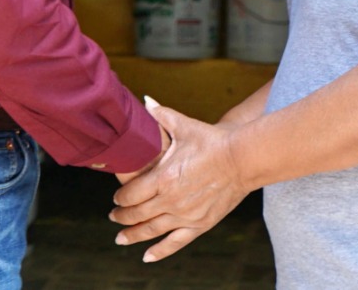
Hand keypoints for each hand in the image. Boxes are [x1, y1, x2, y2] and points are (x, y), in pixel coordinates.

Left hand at [110, 100, 248, 261]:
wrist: (243, 159)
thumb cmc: (212, 141)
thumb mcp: (185, 126)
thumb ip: (161, 115)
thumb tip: (145, 101)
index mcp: (163, 178)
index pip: (131, 194)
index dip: (120, 198)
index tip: (116, 198)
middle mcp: (171, 200)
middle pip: (137, 214)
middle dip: (122, 217)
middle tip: (114, 217)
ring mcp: (185, 215)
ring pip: (151, 231)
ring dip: (133, 235)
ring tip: (121, 238)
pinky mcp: (200, 224)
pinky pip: (175, 243)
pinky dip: (159, 251)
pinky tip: (147, 256)